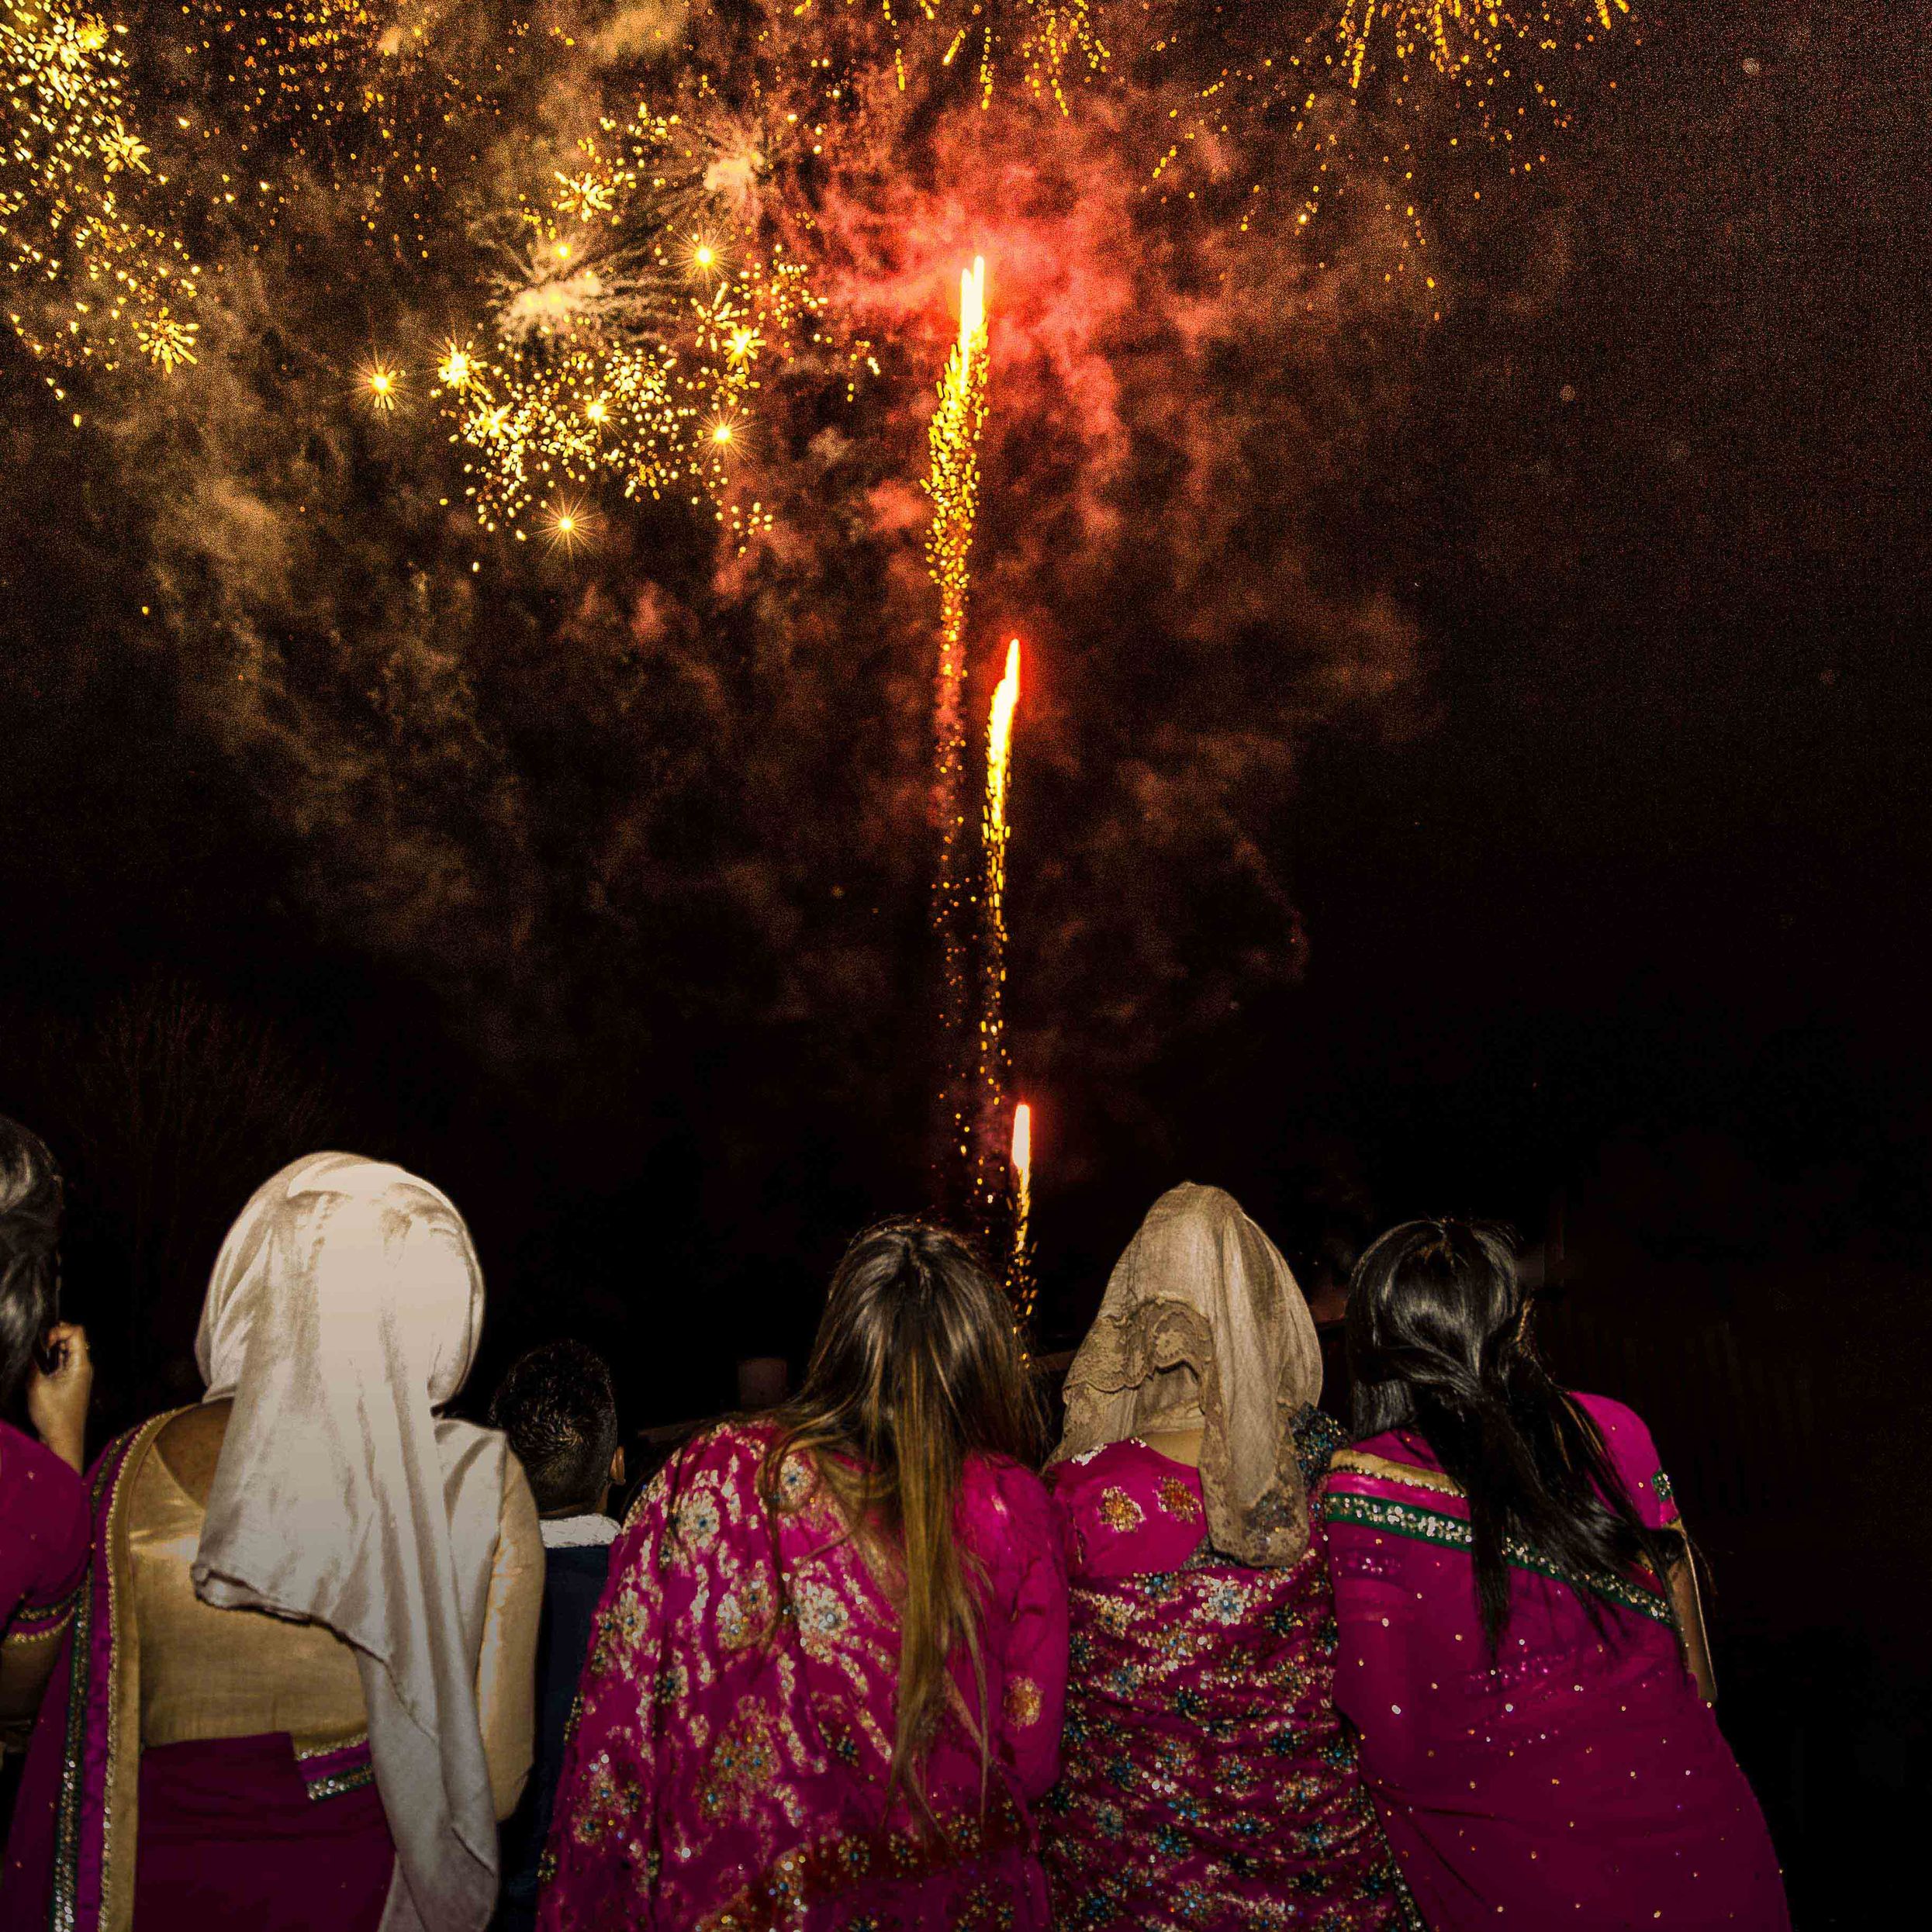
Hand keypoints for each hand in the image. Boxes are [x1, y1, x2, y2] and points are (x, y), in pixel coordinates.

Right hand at [26, 1324, 91, 1474]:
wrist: (63, 1439)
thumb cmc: (53, 1415)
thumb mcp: (38, 1386)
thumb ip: (35, 1364)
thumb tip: (32, 1348)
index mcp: (81, 1363)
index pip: (77, 1331)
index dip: (59, 1330)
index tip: (45, 1343)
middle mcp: (83, 1366)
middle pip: (73, 1338)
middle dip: (54, 1337)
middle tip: (38, 1348)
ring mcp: (78, 1374)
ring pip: (67, 1351)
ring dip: (52, 1349)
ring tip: (37, 1358)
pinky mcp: (71, 1382)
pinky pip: (63, 1363)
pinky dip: (52, 1360)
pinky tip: (40, 1368)